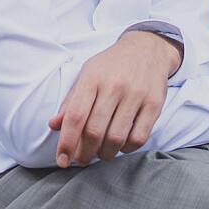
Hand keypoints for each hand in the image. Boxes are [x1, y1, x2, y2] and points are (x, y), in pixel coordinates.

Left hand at [47, 30, 179, 167]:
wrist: (147, 49)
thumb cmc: (111, 66)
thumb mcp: (87, 75)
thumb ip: (71, 101)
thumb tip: (54, 125)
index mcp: (92, 78)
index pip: (76, 116)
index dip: (67, 142)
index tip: (62, 160)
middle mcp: (114, 85)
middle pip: (94, 131)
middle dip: (84, 153)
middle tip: (81, 159)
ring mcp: (136, 94)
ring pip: (116, 138)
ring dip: (105, 154)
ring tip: (100, 152)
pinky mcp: (154, 103)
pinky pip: (139, 138)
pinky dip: (126, 149)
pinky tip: (121, 145)